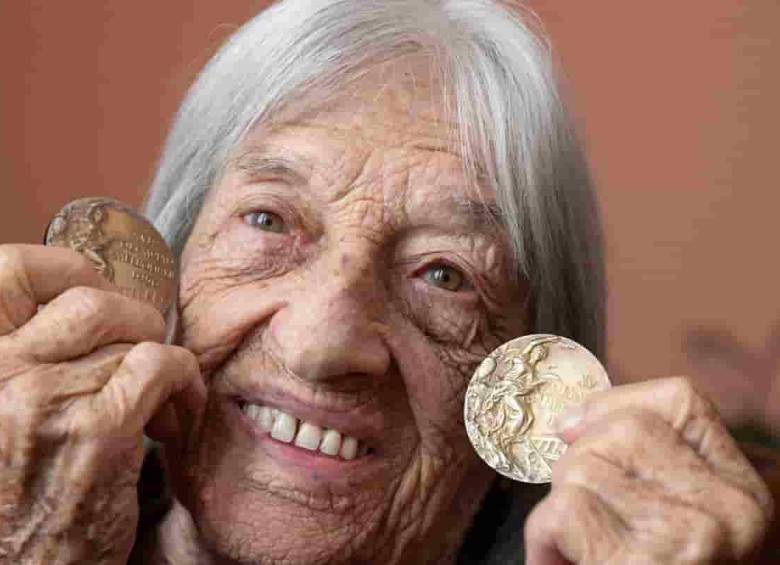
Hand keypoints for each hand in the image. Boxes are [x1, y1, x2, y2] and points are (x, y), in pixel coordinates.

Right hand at [0, 244, 204, 563]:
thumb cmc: (18, 494)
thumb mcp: (0, 414)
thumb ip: (28, 361)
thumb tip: (96, 306)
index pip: (12, 271)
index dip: (68, 268)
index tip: (105, 293)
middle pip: (91, 300)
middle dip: (137, 321)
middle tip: (148, 354)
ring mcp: (44, 399)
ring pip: (136, 339)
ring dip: (164, 369)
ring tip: (161, 407)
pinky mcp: (97, 430)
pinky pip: (163, 366)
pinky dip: (185, 385)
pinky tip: (176, 419)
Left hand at [524, 377, 772, 563]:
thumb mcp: (667, 517)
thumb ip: (641, 465)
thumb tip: (568, 420)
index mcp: (743, 493)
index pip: (681, 400)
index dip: (613, 405)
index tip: (573, 430)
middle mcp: (731, 513)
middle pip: (618, 431)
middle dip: (575, 465)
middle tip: (579, 516)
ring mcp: (691, 540)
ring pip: (581, 469)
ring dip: (557, 508)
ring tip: (576, 549)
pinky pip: (562, 512)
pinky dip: (544, 539)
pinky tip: (561, 564)